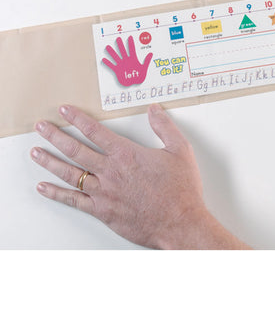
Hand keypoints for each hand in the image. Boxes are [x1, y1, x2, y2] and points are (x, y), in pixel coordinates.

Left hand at [31, 104, 248, 248]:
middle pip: (75, 150)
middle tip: (42, 128)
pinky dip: (56, 194)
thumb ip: (165, 127)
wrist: (180, 222)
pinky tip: (44, 188)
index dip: (77, 119)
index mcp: (127, 155)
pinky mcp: (103, 211)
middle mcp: (110, 172)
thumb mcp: (180, 150)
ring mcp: (104, 192)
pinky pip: (73, 201)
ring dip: (50, 162)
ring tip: (36, 153)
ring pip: (69, 174)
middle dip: (55, 136)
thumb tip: (154, 110)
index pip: (95, 132)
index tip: (65, 111)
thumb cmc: (181, 189)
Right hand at [103, 35, 152, 86]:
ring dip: (112, 52)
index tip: (130, 37)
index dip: (131, 43)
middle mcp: (126, 61)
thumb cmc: (139, 76)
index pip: (132, 50)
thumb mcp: (144, 68)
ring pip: (116, 57)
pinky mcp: (118, 70)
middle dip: (120, 45)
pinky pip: (112, 66)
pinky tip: (104, 59)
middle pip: (123, 51)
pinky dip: (108, 63)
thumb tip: (151, 54)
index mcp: (133, 60)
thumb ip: (147, 61)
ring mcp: (121, 65)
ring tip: (108, 47)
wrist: (134, 84)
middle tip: (118, 38)